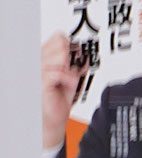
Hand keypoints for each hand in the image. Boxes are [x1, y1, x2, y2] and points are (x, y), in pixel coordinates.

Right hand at [43, 36, 77, 153]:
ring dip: (71, 68)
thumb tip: (86, 56)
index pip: (58, 38)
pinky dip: (69, 78)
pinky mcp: (40, 82)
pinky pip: (58, 72)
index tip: (77, 53)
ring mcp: (38, 71)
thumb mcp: (71, 79)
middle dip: (72, 55)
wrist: (52, 118)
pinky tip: (68, 84)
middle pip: (60, 44)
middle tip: (72, 69)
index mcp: (45, 58)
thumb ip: (77, 66)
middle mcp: (39, 62)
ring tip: (68, 79)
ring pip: (60, 56)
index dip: (72, 44)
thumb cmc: (57, 99)